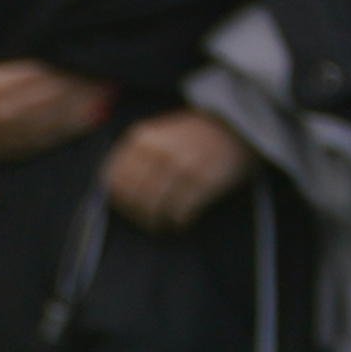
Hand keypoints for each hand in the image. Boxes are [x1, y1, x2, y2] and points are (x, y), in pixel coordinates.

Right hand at [0, 58, 112, 167]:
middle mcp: (9, 112)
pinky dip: (75, 128)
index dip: (76, 72)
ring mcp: (14, 134)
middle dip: (88, 89)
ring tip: (109, 95)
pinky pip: (53, 138)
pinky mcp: (16, 150)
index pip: (50, 77)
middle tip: (111, 77)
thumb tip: (59, 67)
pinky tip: (92, 118)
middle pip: (60, 99)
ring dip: (88, 107)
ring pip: (62, 120)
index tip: (98, 62)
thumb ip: (20, 72)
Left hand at [103, 110, 254, 233]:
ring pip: (156, 205)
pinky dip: (179, 221)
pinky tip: (181, 223)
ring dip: (158, 221)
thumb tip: (116, 190)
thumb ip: (136, 156)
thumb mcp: (158, 135)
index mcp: (141, 138)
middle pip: (134, 195)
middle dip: (138, 214)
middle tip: (148, 222)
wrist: (235, 126)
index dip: (118, 199)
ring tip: (163, 224)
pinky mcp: (205, 180)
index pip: (115, 178)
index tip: (127, 209)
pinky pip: (182, 210)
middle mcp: (158, 151)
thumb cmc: (193, 135)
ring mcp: (182, 165)